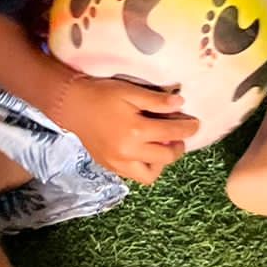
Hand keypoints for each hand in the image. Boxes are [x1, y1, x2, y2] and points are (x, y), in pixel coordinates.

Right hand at [55, 75, 197, 185]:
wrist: (70, 105)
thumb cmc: (101, 94)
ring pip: (150, 175)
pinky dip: (144, 166)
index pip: (172, 133)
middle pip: (166, 157)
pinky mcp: (110, 167)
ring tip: (160, 146)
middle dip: (178, 147)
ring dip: (161, 162)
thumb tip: (181, 105)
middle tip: (179, 136)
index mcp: (136, 130)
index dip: (188, 128)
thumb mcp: (130, 91)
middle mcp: (128, 152)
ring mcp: (118, 163)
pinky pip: (134, 175)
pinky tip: (144, 151)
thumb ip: (156, 100)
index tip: (196, 124)